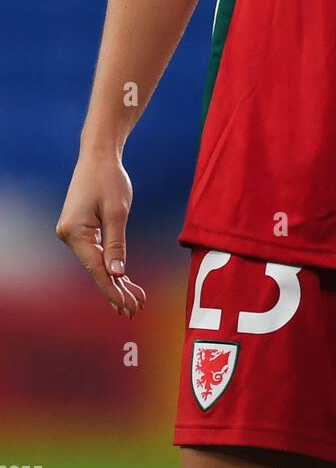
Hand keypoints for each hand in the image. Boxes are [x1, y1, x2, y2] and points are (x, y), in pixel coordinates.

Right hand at [56, 151, 146, 318]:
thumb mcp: (117, 211)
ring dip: (116, 281)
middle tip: (135, 311)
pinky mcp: (81, 230)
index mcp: (74, 233)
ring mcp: (73, 234)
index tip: (126, 307)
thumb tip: (117, 274)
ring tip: (135, 301)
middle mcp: (68, 236)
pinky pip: (97, 253)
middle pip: (96, 270)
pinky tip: (125, 281)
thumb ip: (116, 243)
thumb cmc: (108, 179)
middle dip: (116, 291)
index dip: (112, 290)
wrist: (98, 156)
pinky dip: (111, 265)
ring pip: (97, 264)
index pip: (96, 269)